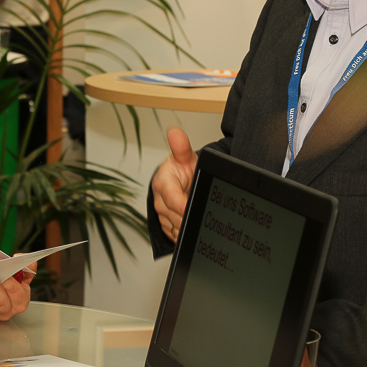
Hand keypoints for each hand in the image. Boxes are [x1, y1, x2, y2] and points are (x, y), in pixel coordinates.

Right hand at [152, 127, 197, 241]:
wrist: (176, 182)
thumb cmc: (180, 170)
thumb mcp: (184, 157)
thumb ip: (181, 147)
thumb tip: (174, 132)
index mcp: (163, 183)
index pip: (171, 197)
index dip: (181, 204)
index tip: (191, 206)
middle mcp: (160, 201)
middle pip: (175, 216)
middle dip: (191, 216)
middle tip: (207, 215)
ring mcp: (163, 216)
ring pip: (177, 228)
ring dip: (190, 226)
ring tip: (204, 220)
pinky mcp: (167, 227)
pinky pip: (177, 235)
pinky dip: (188, 233)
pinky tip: (197, 226)